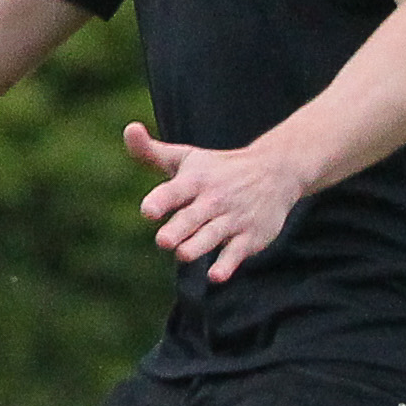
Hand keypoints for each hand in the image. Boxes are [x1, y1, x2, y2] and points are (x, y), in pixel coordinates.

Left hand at [124, 121, 306, 282]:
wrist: (276, 171)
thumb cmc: (218, 168)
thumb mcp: (186, 157)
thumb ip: (151, 152)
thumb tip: (129, 128)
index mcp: (194, 181)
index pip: (174, 191)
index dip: (161, 200)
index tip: (148, 211)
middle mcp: (213, 200)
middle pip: (191, 218)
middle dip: (178, 229)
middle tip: (163, 241)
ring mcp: (233, 219)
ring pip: (212, 236)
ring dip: (198, 246)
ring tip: (183, 254)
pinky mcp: (250, 237)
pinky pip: (236, 253)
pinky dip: (227, 264)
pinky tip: (216, 276)